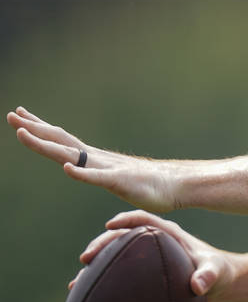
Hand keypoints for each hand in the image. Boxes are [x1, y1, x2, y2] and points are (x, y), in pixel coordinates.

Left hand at [7, 106, 179, 212]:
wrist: (177, 186)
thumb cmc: (150, 185)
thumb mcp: (116, 178)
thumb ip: (101, 174)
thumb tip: (92, 172)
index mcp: (94, 158)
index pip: (62, 140)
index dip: (40, 129)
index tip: (20, 117)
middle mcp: (97, 159)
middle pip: (60, 141)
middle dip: (34, 129)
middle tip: (11, 115)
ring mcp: (107, 169)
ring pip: (71, 155)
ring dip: (46, 145)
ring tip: (22, 134)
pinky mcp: (120, 182)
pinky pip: (97, 178)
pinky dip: (81, 173)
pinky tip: (66, 168)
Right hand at [73, 211, 231, 297]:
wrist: (217, 284)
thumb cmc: (218, 272)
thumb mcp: (215, 272)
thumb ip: (208, 275)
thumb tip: (198, 285)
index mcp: (170, 233)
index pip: (146, 220)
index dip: (127, 219)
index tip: (112, 224)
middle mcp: (154, 241)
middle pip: (123, 235)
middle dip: (103, 242)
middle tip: (87, 256)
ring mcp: (146, 256)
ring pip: (116, 252)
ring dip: (98, 259)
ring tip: (81, 272)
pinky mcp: (142, 270)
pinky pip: (117, 270)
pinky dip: (101, 276)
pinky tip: (82, 288)